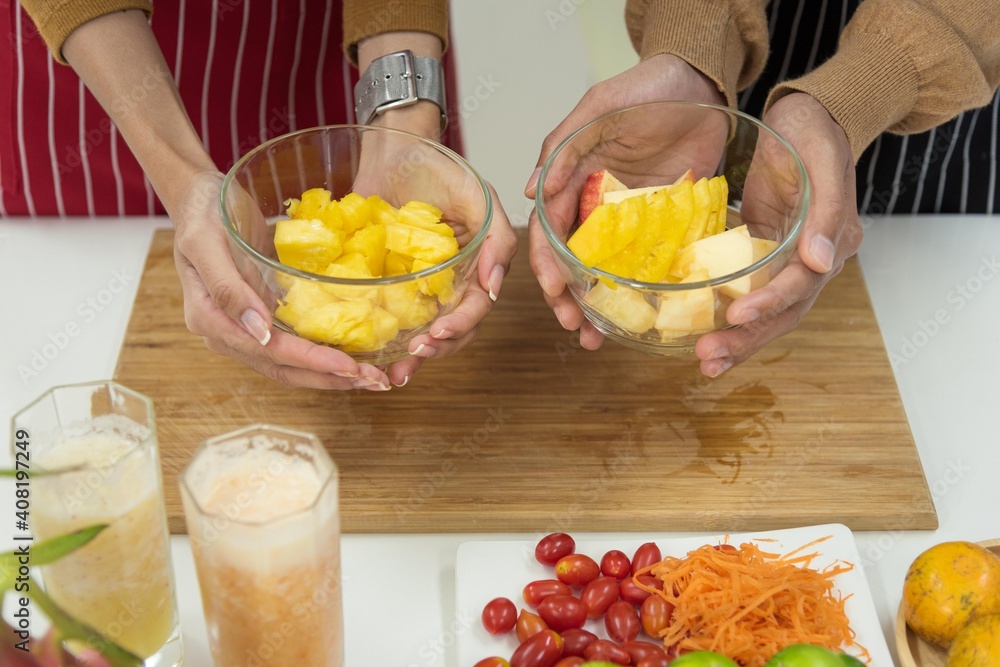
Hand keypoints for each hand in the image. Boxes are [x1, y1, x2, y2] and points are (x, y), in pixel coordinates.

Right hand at [169, 171, 392, 390]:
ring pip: (290, 364)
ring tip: (370, 376)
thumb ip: (227, 288)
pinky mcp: (262, 317)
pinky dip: (323, 353)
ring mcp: (244, 328)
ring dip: (330, 373)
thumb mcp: (206, 243)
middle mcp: (227, 333)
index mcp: (210, 319)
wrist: (200, 196)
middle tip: (373, 380)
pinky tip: (353, 354)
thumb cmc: (202, 213)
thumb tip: (258, 331)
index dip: (309, 362)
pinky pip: (293, 344)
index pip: (267, 352)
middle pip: (282, 368)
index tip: (348, 366)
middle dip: (328, 377)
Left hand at [352, 126, 516, 385]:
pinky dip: (382, 336)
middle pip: (452, 329)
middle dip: (435, 350)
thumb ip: (497, 239)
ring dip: (410, 355)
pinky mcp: (387, 280)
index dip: (460, 326)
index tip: (437, 335)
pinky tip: (369, 352)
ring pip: (422, 330)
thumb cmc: (439, 165)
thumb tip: (494, 287)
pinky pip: (387, 313)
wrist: (391, 147)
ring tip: (392, 371)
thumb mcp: (479, 195)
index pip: (476, 306)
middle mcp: (451, 281)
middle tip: (412, 359)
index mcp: (477, 266)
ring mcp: (418, 284)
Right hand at [525, 55, 724, 349]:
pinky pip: (648, 261)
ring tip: (600, 337)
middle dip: (568, 297)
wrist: (702, 83)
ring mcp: (630, 218)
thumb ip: (564, 145)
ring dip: (600, 304)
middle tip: (576, 327)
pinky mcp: (664, 222)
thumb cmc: (647, 87)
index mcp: (572, 180)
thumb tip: (532, 192)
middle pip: (572, 260)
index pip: (549, 231)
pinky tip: (643, 315)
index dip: (547, 265)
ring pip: (606, 269)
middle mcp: (596, 205)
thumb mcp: (600, 108)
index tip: (554, 293)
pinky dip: (641, 290)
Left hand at [694, 93, 862, 375]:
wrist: (807, 116)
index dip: (769, 303)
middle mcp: (814, 260)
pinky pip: (749, 293)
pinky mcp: (766, 255)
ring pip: (766, 312)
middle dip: (747, 339)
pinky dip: (729, 316)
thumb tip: (821, 262)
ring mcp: (790, 261)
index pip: (801, 284)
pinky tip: (701, 332)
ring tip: (705, 361)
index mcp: (834, 242)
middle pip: (783, 312)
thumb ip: (826, 210)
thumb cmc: (815, 131)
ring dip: (738, 340)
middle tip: (709, 359)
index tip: (737, 315)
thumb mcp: (822, 157)